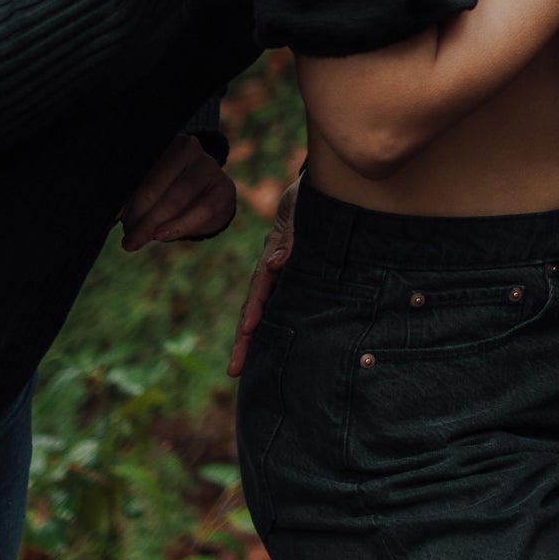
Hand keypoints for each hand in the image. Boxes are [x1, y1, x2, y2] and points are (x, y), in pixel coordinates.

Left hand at [118, 134, 236, 250]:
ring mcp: (210, 167)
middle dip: (138, 217)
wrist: (208, 195)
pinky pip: (201, 211)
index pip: (140, 171)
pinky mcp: (225, 188)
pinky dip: (179, 226)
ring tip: (136, 241)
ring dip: (153, 224)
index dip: (126, 198)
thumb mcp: (148, 184)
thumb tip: (113, 214)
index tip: (114, 218)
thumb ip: (132, 194)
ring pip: (176, 199)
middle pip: (156, 187)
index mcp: (165, 142)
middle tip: (126, 238)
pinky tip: (162, 236)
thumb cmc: (168, 189)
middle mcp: (190, 148)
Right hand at [226, 176, 299, 376]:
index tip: (248, 329)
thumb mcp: (299, 211)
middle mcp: (274, 270)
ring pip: (267, 312)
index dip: (254, 307)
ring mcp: (283, 277)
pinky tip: (274, 352)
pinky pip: (285, 307)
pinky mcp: (297, 280)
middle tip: (234, 369)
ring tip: (243, 370)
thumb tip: (276, 263)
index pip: (260, 286)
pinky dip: (278, 328)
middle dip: (244, 339)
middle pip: (254, 307)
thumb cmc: (310, 200)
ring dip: (256, 340)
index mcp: (274, 254)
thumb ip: (289, 236)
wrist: (324, 188)